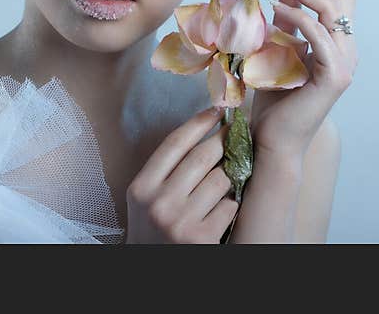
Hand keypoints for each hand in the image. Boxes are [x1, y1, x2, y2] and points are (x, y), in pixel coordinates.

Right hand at [125, 107, 238, 242]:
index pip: (174, 143)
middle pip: (201, 156)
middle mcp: (158, 202)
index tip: (217, 109)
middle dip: (223, 140)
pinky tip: (227, 206)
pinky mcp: (202, 239)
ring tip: (233, 172)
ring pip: (220, 180)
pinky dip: (232, 203)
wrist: (150, 270)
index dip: (198, 122)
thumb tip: (199, 133)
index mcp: (141, 187)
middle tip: (237, 131)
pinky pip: (229, 206)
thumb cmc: (152, 231)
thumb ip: (163, 172)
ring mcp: (180, 222)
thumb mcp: (145, 199)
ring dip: (231, 174)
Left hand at [252, 0, 356, 157]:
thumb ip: (288, 26)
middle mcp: (347, 47)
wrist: (274, 138)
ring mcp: (344, 61)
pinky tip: (275, 9)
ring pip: (329, 8)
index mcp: (337, 39)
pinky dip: (298, 17)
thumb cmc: (274, 97)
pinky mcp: (333, 76)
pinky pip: (319, 35)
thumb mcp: (279, 51)